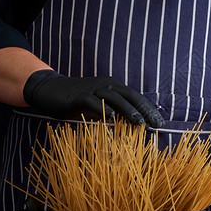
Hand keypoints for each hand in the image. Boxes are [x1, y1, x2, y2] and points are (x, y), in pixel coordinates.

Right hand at [23, 69, 164, 126]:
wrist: (51, 89)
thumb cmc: (79, 100)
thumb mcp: (100, 106)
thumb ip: (114, 113)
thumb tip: (132, 125)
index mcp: (114, 86)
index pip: (136, 97)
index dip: (149, 109)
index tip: (159, 122)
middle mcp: (107, 85)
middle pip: (130, 96)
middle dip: (145, 110)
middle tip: (157, 124)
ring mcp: (93, 89)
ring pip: (115, 98)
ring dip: (128, 110)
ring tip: (139, 122)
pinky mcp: (79, 95)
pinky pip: (93, 102)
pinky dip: (103, 109)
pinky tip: (111, 117)